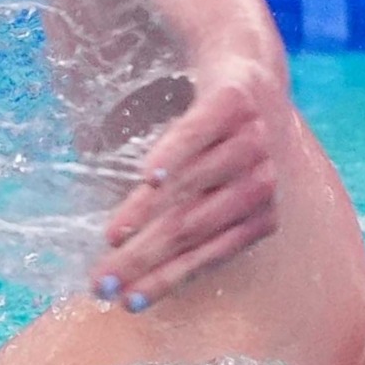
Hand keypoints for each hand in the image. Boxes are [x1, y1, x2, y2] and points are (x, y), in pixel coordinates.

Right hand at [91, 61, 283, 308]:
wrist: (245, 62)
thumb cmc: (221, 140)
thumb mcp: (214, 187)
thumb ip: (188, 224)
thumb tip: (135, 274)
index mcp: (261, 213)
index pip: (207, 255)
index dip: (166, 280)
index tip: (127, 302)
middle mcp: (262, 180)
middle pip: (192, 228)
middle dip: (145, 260)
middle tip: (103, 282)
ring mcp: (251, 139)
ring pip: (191, 186)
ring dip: (147, 215)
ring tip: (112, 238)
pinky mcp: (234, 102)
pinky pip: (197, 134)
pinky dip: (173, 156)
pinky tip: (148, 178)